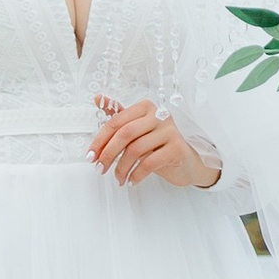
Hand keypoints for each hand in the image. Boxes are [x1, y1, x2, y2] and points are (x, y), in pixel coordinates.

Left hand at [89, 95, 220, 190]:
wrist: (187, 163)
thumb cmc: (159, 146)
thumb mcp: (138, 131)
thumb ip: (119, 116)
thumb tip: (99, 98)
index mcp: (146, 107)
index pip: (116, 121)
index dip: (100, 140)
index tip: (90, 155)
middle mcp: (159, 115)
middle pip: (125, 134)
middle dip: (108, 154)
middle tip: (99, 169)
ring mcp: (170, 131)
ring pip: (136, 149)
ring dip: (122, 167)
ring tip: (118, 178)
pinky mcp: (177, 148)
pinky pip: (149, 162)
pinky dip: (136, 174)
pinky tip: (132, 181)